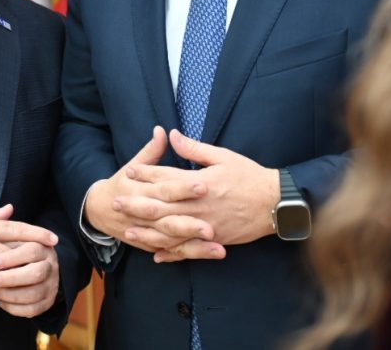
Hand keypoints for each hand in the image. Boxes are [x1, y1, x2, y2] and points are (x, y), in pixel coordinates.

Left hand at [0, 242, 59, 317]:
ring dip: (11, 295)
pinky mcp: (47, 302)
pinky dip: (14, 308)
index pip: (32, 251)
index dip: (12, 258)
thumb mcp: (16, 244)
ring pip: (34, 294)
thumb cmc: (19, 255)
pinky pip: (32, 310)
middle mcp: (51, 267)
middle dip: (13, 278)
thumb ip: (7, 246)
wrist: (36, 269)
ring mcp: (51, 286)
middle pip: (36, 274)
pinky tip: (2, 302)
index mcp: (44, 249)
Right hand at [84, 126, 216, 255]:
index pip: (164, 187)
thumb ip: (151, 150)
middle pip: (169, 218)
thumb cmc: (121, 182)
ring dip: (196, 245)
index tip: (204, 185)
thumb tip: (162, 130)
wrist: (99, 209)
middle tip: (212, 227)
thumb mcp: (133, 164)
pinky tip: (213, 252)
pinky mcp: (153, 244)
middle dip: (191, 224)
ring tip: (219, 247)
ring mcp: (147, 232)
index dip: (183, 187)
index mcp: (139, 189)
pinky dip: (192, 253)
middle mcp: (142, 213)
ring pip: (173, 240)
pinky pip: (174, 251)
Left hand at [127, 129, 278, 261]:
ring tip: (128, 232)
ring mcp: (205, 226)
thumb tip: (171, 135)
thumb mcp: (222, 156)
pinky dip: (171, 253)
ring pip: (170, 232)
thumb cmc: (249, 175)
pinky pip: (188, 249)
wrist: (275, 203)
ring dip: (147, 232)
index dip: (145, 174)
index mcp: (199, 183)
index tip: (128, 171)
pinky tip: (156, 254)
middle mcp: (198, 206)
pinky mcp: (213, 240)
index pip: (166, 177)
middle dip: (136, 204)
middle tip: (116, 203)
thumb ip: (194, 148)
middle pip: (161, 206)